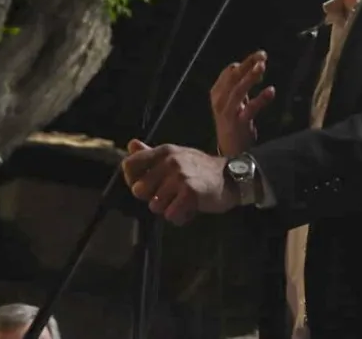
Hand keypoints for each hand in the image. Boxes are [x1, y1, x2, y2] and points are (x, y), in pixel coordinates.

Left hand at [120, 139, 236, 225]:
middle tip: (170, 195)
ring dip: (168, 208)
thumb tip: (131, 145)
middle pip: (139, 190)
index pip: (129, 165)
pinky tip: (190, 208)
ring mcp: (180, 177)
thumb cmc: (201, 168)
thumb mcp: (176, 155)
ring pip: (154, 206)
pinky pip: (171, 215)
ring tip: (182, 201)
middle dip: (153, 197)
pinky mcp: (190, 193)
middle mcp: (170, 161)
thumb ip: (151, 154)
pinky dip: (180, 217)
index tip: (147, 185)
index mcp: (164, 151)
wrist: (232, 178)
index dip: (132, 180)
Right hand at [210, 50, 275, 155]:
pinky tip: (271, 90)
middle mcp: (220, 102)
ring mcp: (227, 113)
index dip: (244, 64)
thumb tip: (253, 65)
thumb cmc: (233, 123)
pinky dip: (261, 98)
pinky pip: (250, 108)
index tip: (258, 58)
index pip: (228, 73)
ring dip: (250, 76)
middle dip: (247, 64)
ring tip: (262, 66)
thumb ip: (240, 86)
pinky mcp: (238, 124)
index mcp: (217, 94)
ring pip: (238, 90)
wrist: (230, 151)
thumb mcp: (233, 102)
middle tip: (262, 54)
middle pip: (232, 78)